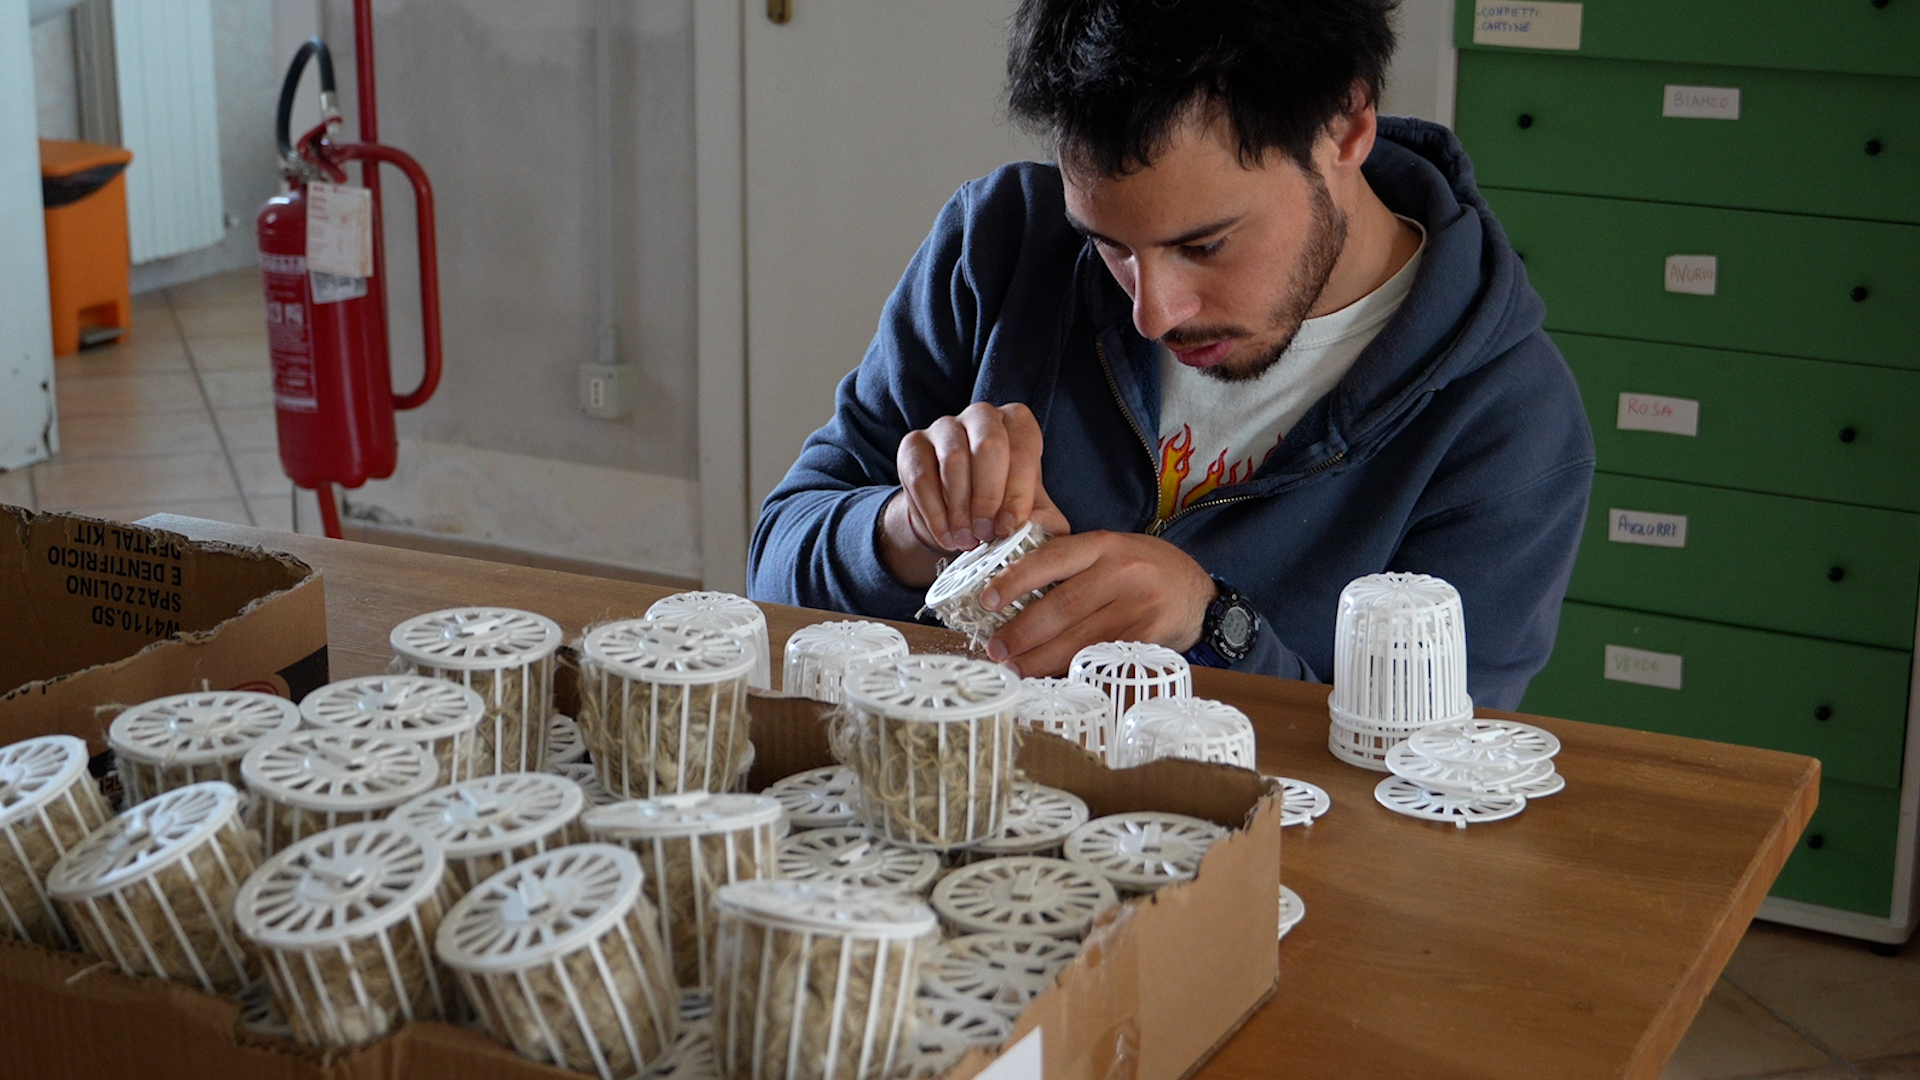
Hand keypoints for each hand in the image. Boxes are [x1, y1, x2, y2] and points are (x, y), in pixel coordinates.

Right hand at [878, 402, 1070, 585]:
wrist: (961, 511)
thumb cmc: (1003, 504)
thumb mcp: (1030, 512)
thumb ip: (1043, 520)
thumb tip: (1034, 526)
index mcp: (1018, 422)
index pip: (1022, 449)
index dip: (1017, 492)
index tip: (1008, 527)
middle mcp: (982, 415)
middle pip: (988, 445)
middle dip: (988, 496)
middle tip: (986, 534)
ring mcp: (944, 426)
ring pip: (953, 460)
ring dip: (960, 509)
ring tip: (967, 541)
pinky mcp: (913, 444)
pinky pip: (921, 477)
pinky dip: (934, 513)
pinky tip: (947, 536)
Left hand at [977, 530, 1213, 675]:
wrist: (1199, 593)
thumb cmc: (1144, 570)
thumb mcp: (1112, 549)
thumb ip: (1072, 562)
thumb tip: (1012, 587)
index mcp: (1104, 544)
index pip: (1051, 558)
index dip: (1014, 580)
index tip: (987, 599)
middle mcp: (1122, 572)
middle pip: (1061, 606)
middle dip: (1022, 632)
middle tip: (995, 648)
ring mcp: (1139, 606)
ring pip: (1079, 638)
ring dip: (1040, 658)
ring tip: (1015, 667)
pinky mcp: (1150, 637)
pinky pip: (1102, 657)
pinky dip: (1072, 669)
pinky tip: (1051, 676)